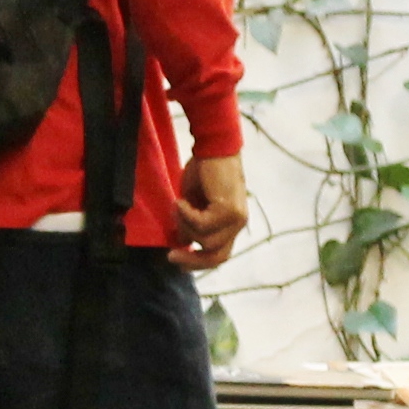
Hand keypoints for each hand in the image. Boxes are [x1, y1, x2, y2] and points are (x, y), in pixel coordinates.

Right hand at [171, 153, 249, 269]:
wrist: (214, 146)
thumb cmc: (203, 170)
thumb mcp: (193, 202)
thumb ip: (191, 223)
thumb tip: (183, 242)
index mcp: (231, 224)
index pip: (219, 255)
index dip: (198, 263)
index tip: (177, 261)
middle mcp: (238, 224)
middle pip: (217, 257)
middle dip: (193, 260)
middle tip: (171, 255)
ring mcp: (236, 218)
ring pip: (206, 242)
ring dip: (186, 227)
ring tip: (179, 206)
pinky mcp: (230, 210)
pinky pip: (202, 225)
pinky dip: (187, 215)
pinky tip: (181, 201)